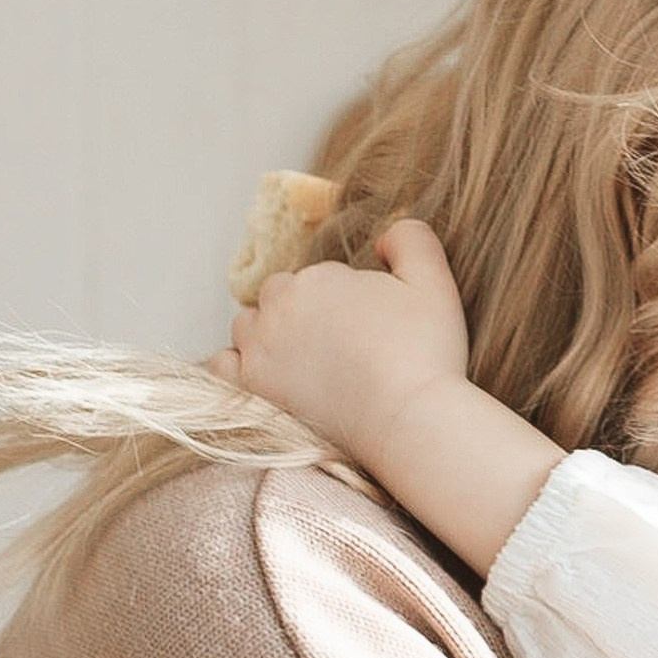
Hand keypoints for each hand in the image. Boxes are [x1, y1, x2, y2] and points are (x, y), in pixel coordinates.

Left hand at [216, 216, 563, 574]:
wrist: (411, 420)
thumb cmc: (427, 354)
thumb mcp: (434, 282)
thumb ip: (410, 240)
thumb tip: (383, 236)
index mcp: (318, 278)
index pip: (319, 280)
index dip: (344, 303)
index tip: (368, 331)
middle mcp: (280, 306)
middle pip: (280, 297)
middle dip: (303, 314)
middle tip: (340, 347)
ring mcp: (260, 349)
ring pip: (249, 326)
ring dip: (270, 336)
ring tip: (307, 363)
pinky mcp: (252, 388)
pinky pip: (222, 366)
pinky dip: (237, 366)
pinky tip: (263, 375)